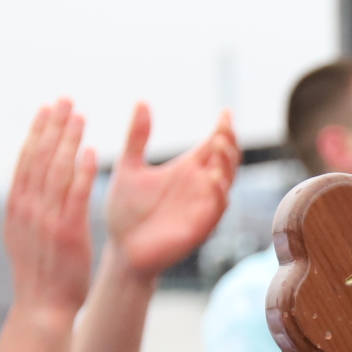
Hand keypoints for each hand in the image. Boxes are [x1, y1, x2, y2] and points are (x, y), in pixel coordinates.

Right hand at [4, 101, 96, 322]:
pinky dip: (82, 171)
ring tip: (80, 116)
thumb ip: (26, 209)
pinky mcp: (69, 232)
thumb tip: (28, 186)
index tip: (46, 109)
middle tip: (65, 100)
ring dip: (68, 140)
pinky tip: (92, 151)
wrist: (43, 308)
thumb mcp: (22, 236)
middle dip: (52, 126)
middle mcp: (28, 209)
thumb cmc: (39, 274)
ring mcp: (47, 220)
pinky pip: (77, 196)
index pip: (26, 160)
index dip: (36, 132)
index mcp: (16, 208)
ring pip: (57, 170)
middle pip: (40, 157)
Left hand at [105, 105, 238, 276]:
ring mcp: (203, 204)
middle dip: (229, 142)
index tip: (226, 112)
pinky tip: (213, 176)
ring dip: (227, 162)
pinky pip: (218, 205)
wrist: (123, 250)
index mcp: (186, 170)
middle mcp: (199, 185)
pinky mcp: (202, 224)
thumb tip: (142, 101)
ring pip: (228, 179)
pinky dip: (219, 190)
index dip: (223, 128)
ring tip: (218, 145)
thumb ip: (137, 137)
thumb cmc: (125, 212)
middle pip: (226, 158)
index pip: (212, 144)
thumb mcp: (129, 167)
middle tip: (222, 128)